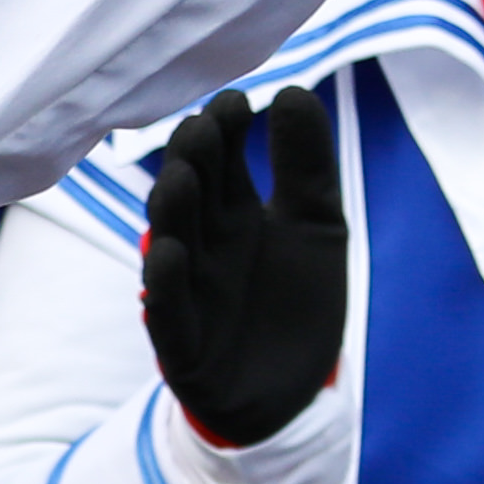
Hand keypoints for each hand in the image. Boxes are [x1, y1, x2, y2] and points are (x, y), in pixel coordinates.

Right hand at [143, 86, 348, 447]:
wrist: (293, 394)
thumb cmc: (296, 303)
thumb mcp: (317, 227)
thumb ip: (306, 165)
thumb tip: (292, 90)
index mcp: (232, 213)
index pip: (219, 160)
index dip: (224, 132)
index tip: (237, 101)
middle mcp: (204, 246)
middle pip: (190, 194)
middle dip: (193, 162)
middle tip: (203, 128)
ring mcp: (190, 292)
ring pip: (170, 243)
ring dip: (172, 212)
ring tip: (182, 178)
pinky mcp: (184, 345)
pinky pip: (167, 312)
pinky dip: (166, 284)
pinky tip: (168, 254)